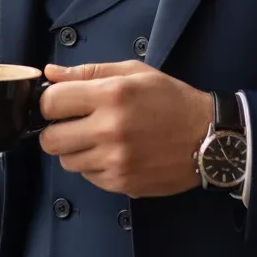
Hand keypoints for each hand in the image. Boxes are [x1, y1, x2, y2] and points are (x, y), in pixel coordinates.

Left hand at [38, 60, 212, 197]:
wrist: (207, 137)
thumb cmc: (170, 98)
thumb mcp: (132, 72)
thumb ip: (88, 71)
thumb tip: (50, 73)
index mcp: (110, 95)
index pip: (51, 103)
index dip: (49, 101)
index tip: (58, 102)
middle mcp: (109, 130)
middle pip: (50, 140)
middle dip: (55, 129)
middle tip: (72, 122)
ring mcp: (115, 162)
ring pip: (66, 162)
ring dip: (74, 149)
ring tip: (96, 137)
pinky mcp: (122, 184)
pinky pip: (88, 177)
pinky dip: (93, 165)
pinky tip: (112, 152)